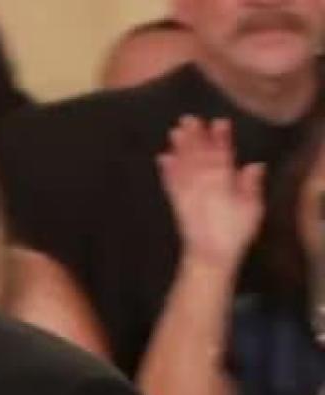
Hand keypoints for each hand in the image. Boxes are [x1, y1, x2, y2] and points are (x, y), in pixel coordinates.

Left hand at [158, 116, 265, 270]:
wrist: (209, 254)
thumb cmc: (235, 232)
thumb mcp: (252, 209)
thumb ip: (251, 186)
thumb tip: (254, 165)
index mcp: (223, 183)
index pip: (223, 155)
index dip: (220, 138)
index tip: (219, 122)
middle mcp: (203, 183)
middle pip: (199, 155)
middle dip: (195, 136)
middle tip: (188, 118)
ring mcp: (187, 192)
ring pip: (183, 165)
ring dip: (179, 147)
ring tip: (174, 131)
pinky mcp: (176, 202)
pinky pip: (170, 182)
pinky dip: (166, 169)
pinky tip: (162, 158)